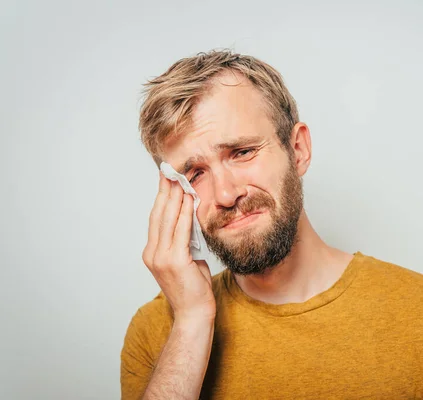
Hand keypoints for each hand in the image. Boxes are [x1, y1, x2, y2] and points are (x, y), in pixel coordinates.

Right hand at [142, 172, 215, 321]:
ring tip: (180, 179)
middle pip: (159, 215)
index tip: (166, 179)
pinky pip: (181, 231)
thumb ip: (186, 241)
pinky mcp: (174, 261)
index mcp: (153, 252)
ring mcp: (161, 258)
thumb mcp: (188, 260)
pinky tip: (189, 200)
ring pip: (168, 220)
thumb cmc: (193, 289)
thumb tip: (192, 222)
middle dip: (165, 191)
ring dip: (175, 197)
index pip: (156, 219)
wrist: (194, 314)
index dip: (161, 197)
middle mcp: (153, 253)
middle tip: (170, 171)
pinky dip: (185, 214)